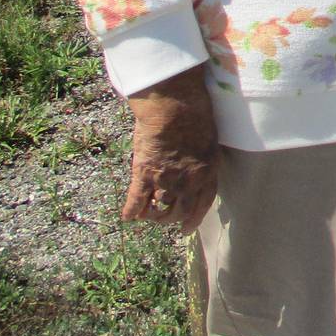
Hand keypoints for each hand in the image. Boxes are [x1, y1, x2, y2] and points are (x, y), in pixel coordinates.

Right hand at [122, 65, 219, 234]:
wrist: (174, 107)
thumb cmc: (195, 114)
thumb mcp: (208, 139)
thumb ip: (202, 156)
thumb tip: (196, 162)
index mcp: (208, 172)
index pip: (203, 204)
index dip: (194, 218)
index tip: (187, 228)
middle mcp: (189, 182)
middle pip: (180, 211)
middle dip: (171, 219)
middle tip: (164, 220)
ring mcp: (166, 181)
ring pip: (159, 210)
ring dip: (153, 214)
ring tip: (148, 213)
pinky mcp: (145, 175)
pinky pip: (137, 201)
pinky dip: (131, 210)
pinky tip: (127, 216)